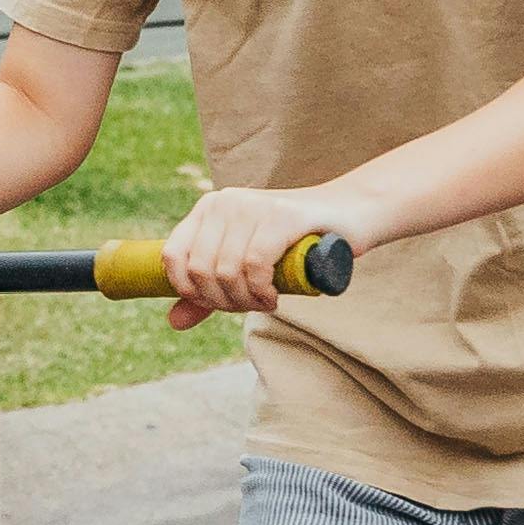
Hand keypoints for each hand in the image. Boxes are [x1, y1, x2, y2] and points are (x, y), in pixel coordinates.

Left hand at [159, 182, 352, 327]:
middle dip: (223, 301)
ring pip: (226, 271)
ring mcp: (252, 206)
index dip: (190, 290)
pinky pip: (254, 264)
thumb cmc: (294, 243)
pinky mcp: (282, 215)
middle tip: (250, 305)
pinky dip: (261, 290)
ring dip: (245, 300)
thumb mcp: (245, 265)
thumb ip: (208, 291)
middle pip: (201, 269)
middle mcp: (225, 202)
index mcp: (209, 208)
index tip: (218, 303)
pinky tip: (274, 296)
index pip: (173, 256)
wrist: (350, 214)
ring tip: (265, 302)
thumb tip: (173, 322)